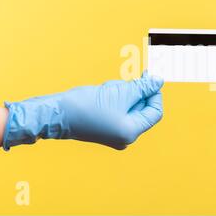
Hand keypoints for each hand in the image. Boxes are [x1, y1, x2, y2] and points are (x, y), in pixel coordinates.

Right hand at [3, 73, 163, 149]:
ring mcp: (114, 134)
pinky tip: (102, 93)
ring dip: (122, 93)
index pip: (154, 112)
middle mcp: (125, 138)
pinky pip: (118, 111)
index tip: (151, 77)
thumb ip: (142, 87)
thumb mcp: (119, 92)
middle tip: (126, 79)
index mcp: (131, 132)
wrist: (57, 113)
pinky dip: (115, 99)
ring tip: (108, 88)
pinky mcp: (105, 129)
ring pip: (129, 107)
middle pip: (141, 110)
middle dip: (135, 92)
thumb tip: (158, 81)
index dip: (155, 93)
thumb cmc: (86, 105)